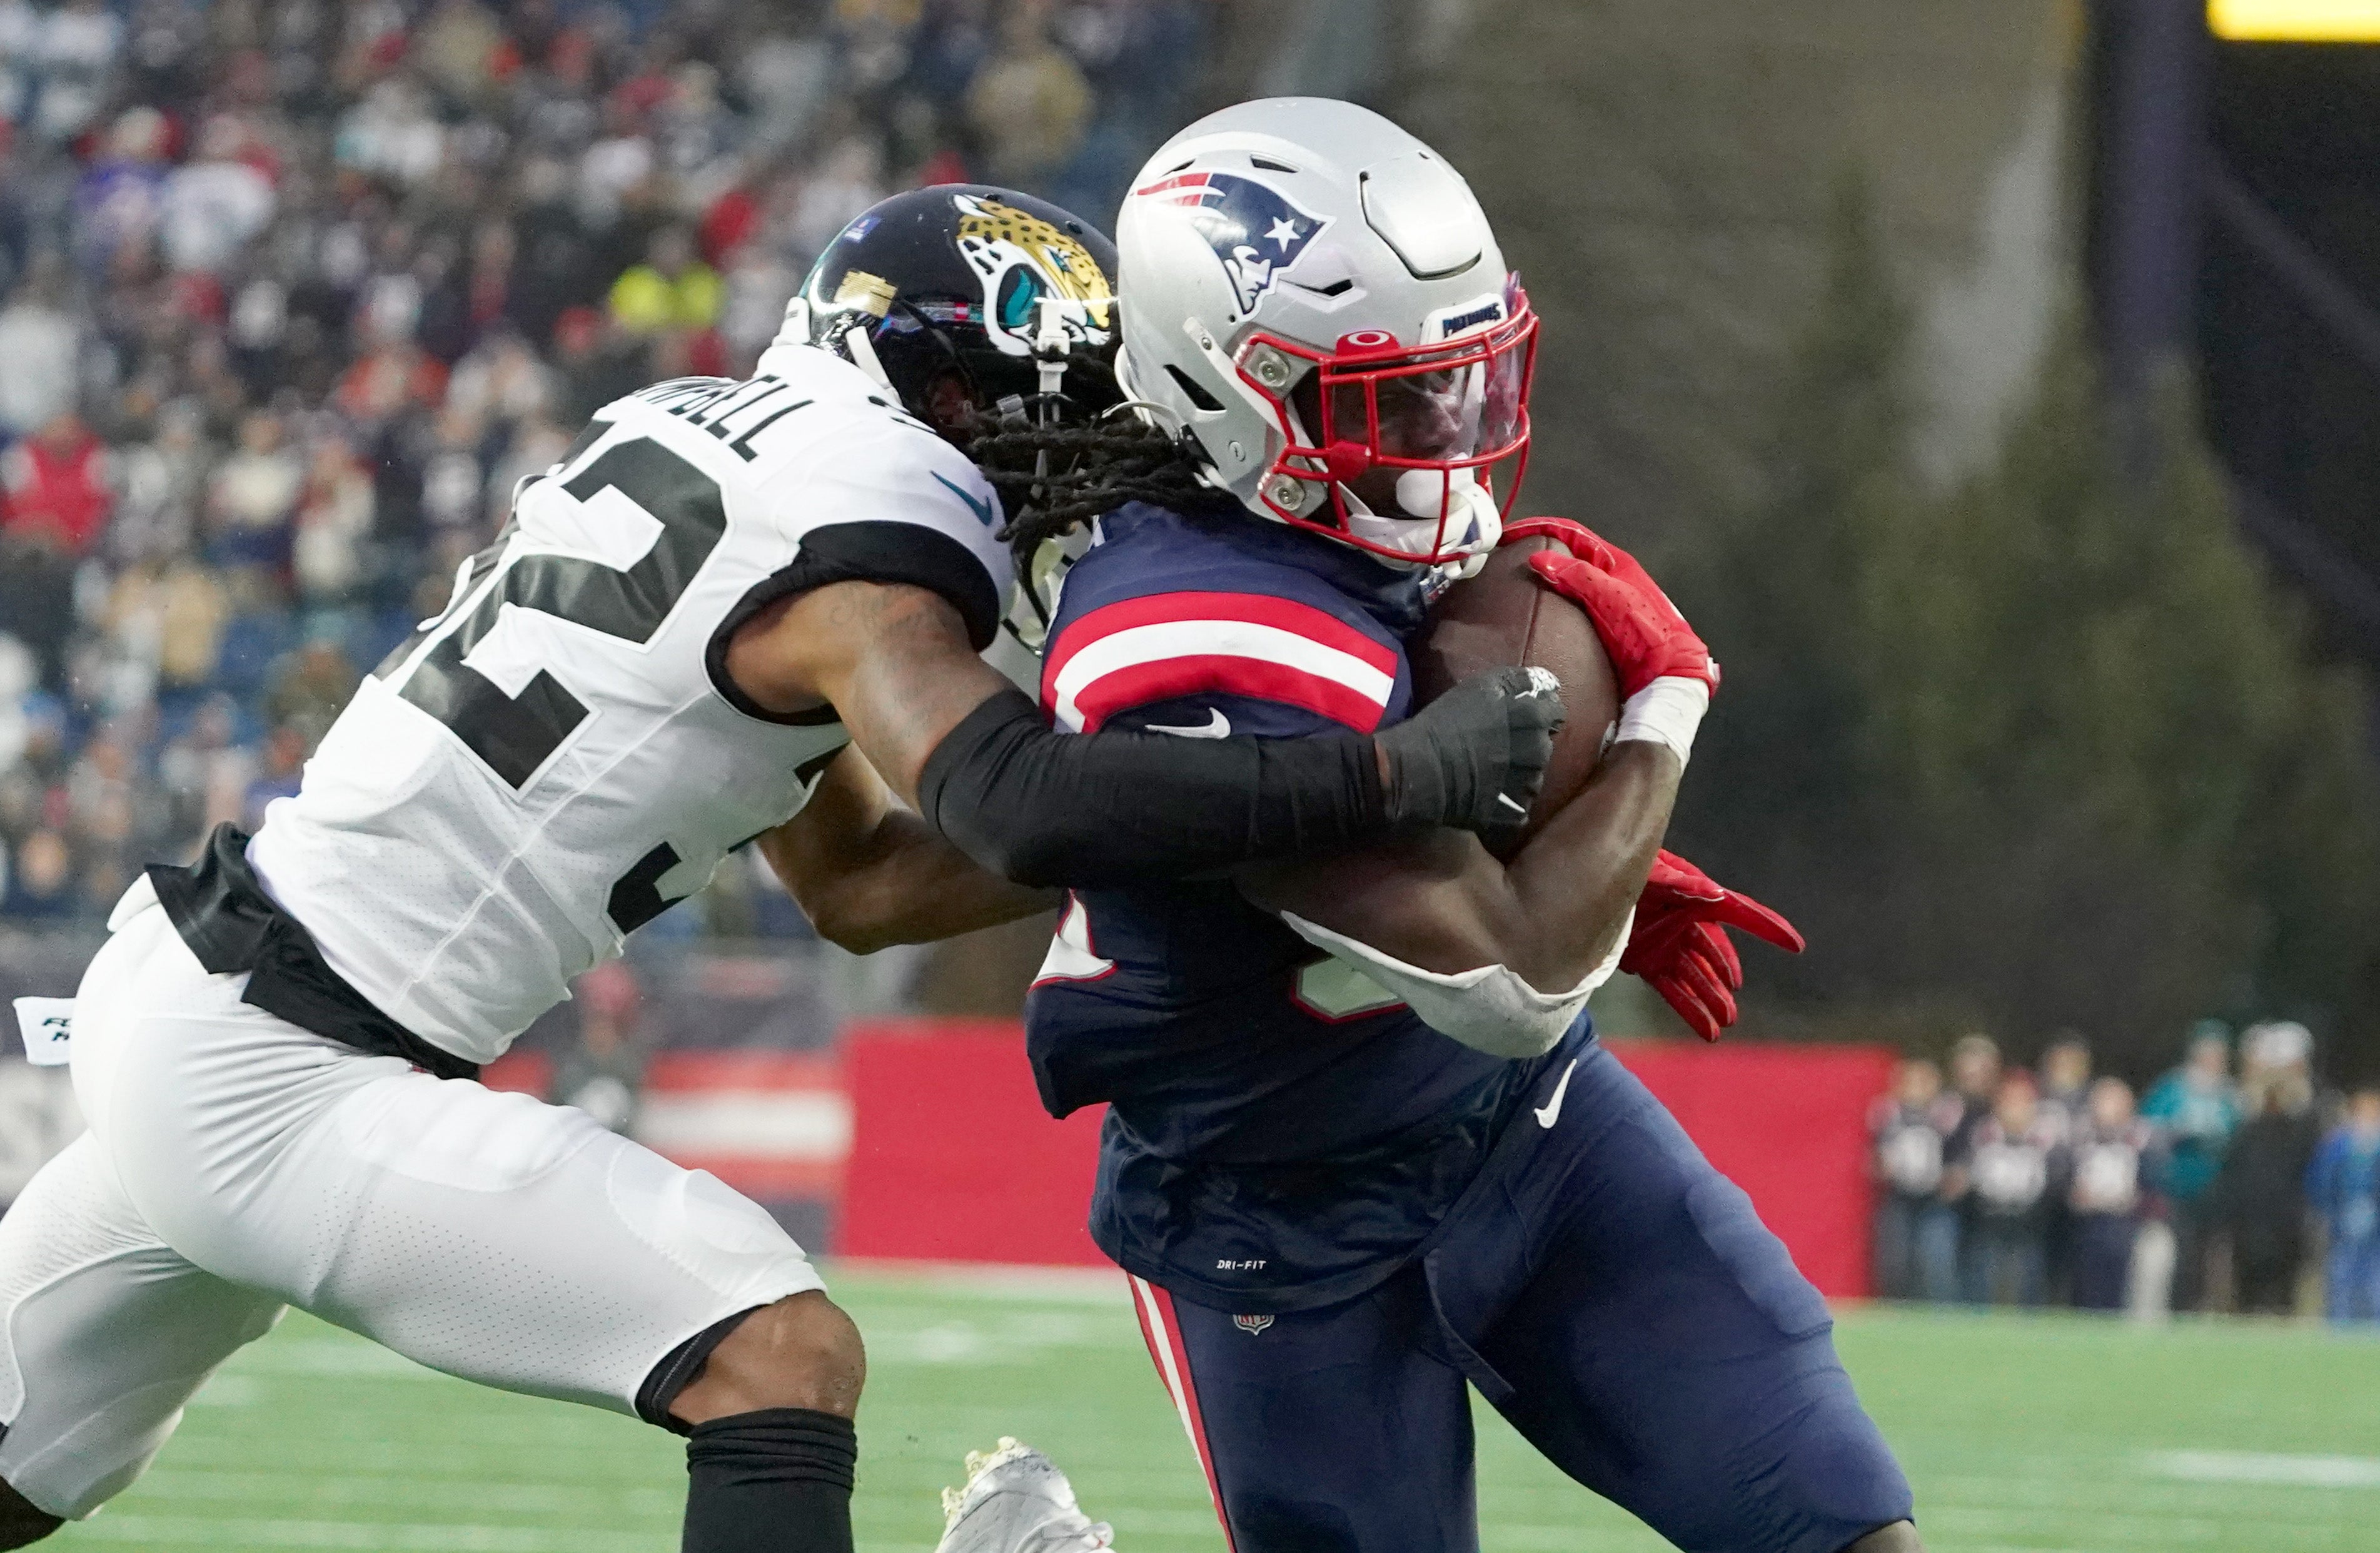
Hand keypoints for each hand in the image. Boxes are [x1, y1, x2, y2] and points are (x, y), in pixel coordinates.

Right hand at [1377, 665, 1564, 841]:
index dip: (1539, 713)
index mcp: (1534, 719)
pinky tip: (1487, 794)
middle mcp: (1539, 752)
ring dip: (1519, 774)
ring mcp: (1528, 786)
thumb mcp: (1482, 686)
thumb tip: (1549, 684)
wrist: (1422, 770)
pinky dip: (1508, 802)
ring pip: (1534, 777)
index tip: (1520, 717)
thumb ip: (1519, 681)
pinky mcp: (1515, 814)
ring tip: (1490, 772)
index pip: (1556, 713)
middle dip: (1528, 744)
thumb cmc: (1448, 722)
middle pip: (1544, 746)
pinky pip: (1519, 806)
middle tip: (1498, 745)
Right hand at [1505, 517, 1717, 698]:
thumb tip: (1540, 559)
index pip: (1572, 533)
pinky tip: (1537, 610)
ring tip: (1516, 581)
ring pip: (1566, 580)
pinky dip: (1550, 602)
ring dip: (1542, 577)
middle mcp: (1608, 578)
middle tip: (1509, 555)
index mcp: (1615, 562)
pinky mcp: (1597, 625)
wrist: (1667, 672)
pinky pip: (1567, 606)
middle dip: (1538, 551)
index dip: (1541, 528)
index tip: (1513, 534)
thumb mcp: (1612, 596)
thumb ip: (1578, 575)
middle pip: (1566, 555)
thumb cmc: (1650, 631)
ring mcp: (1602, 602)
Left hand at [1621, 849, 1802, 1040]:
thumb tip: (1716, 894)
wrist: (1582, 880)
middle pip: (1715, 954)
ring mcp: (1665, 944)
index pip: (1738, 912)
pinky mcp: (1646, 960)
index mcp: (1693, 897)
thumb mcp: (1650, 870)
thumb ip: (1679, 882)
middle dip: (1725, 979)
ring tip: (1726, 1024)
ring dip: (1711, 1000)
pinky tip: (1707, 1032)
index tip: (1795, 944)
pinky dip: (1690, 1010)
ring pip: (1696, 978)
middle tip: (1734, 1008)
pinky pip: (1673, 989)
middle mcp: (1684, 922)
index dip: (1768, 927)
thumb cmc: (1621, 866)